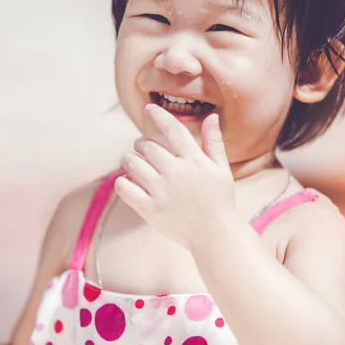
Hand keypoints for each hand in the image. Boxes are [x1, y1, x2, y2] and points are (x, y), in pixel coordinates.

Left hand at [114, 104, 236, 249]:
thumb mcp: (221, 169)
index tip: (149, 109)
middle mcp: (176, 173)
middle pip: (146, 145)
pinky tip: (131, 182)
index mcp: (194, 160)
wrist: (215, 235)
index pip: (172, 129)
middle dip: (142, 143)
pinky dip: (123, 182)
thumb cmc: (220, 200)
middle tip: (145, 149)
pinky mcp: (150, 209)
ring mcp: (161, 192)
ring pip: (131, 163)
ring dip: (130, 160)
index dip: (158, 115)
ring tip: (137, 164)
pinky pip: (124, 187)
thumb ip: (213, 142)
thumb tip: (211, 116)